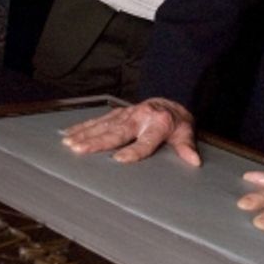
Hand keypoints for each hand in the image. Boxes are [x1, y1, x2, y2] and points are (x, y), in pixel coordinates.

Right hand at [61, 98, 199, 165]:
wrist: (170, 102)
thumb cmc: (177, 122)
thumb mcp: (186, 132)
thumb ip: (187, 147)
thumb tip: (194, 161)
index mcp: (158, 124)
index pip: (144, 141)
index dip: (133, 151)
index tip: (119, 160)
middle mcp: (140, 117)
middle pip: (117, 132)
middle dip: (98, 141)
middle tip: (80, 149)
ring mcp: (127, 113)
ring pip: (104, 125)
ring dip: (86, 134)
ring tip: (69, 143)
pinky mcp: (118, 113)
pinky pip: (99, 120)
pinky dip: (83, 126)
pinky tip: (69, 133)